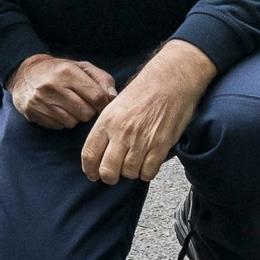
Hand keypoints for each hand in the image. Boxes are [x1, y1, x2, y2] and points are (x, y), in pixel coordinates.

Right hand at [5, 52, 117, 129]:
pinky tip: (58, 110)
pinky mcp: (34, 112)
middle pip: (86, 113)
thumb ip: (102, 79)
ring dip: (75, 117)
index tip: (102, 104)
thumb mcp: (81, 67)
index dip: (104, 104)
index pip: (96, 96)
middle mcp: (53, 86)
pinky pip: (59, 126)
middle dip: (89, 111)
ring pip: (73, 122)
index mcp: (67, 71)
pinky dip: (62, 121)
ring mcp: (41, 101)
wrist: (24, 73)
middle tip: (84, 104)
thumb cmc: (59, 70)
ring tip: (69, 106)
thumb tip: (113, 97)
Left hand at [79, 41, 217, 185]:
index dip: (89, 169)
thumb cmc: (142, 92)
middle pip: (108, 170)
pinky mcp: (160, 146)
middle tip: (114, 174)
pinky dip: (147, 172)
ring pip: (129, 173)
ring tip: (134, 162)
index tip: (92, 174)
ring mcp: (141, 140)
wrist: (169, 81)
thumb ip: (106, 128)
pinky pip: (148, 172)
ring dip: (131, 172)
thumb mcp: (115, 105)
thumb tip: (99, 152)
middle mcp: (121, 133)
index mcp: (106, 121)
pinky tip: (147, 163)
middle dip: (109, 177)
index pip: (89, 154)